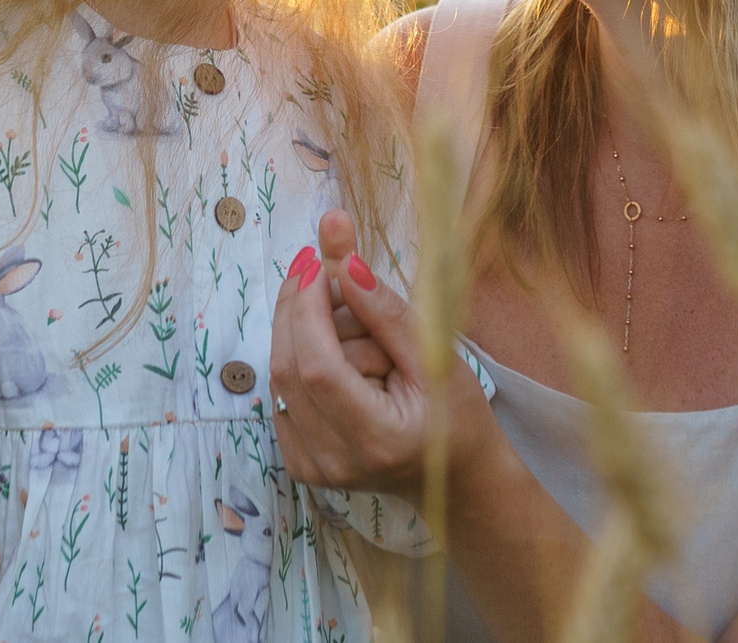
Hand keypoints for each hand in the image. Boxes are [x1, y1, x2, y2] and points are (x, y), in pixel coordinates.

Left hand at [269, 210, 483, 497]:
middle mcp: (332, 462)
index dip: (309, 308)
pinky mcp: (299, 462)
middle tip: (325, 269)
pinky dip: (300, 357)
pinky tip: (337, 350)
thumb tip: (345, 264)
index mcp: (375, 439)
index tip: (316, 260)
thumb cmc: (456, 416)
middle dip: (300, 308)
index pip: (319, 367)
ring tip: (354, 324)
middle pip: (288, 367)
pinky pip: (282, 392)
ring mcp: (310, 467)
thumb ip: (387, 312)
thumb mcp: (436, 358)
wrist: (456, 477)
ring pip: (280, 376)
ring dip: (304, 332)